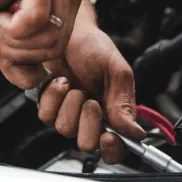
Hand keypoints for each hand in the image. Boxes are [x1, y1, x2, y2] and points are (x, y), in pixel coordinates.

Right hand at [0, 0, 81, 88]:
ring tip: (1, 14)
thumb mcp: (4, 42)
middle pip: (57, 46)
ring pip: (49, 36)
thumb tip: (39, 81)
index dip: (26, 52)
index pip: (59, 47)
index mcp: (67, 0)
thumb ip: (22, 64)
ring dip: (13, 36)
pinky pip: (35, 22)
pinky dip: (9, 24)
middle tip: (1, 22)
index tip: (7, 28)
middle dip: (19, 47)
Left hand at [39, 24, 145, 163]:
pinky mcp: (50, 106)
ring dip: (70, 105)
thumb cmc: (95, 47)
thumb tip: (134, 132)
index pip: (116, 148)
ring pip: (66, 130)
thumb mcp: (116, 70)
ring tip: (73, 84)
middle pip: (88, 144)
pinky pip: (47, 116)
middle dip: (88, 122)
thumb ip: (124, 101)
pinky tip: (60, 82)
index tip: (108, 137)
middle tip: (90, 100)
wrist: (68, 31)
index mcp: (115, 113)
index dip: (112, 149)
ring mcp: (70, 114)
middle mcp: (92, 118)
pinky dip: (53, 97)